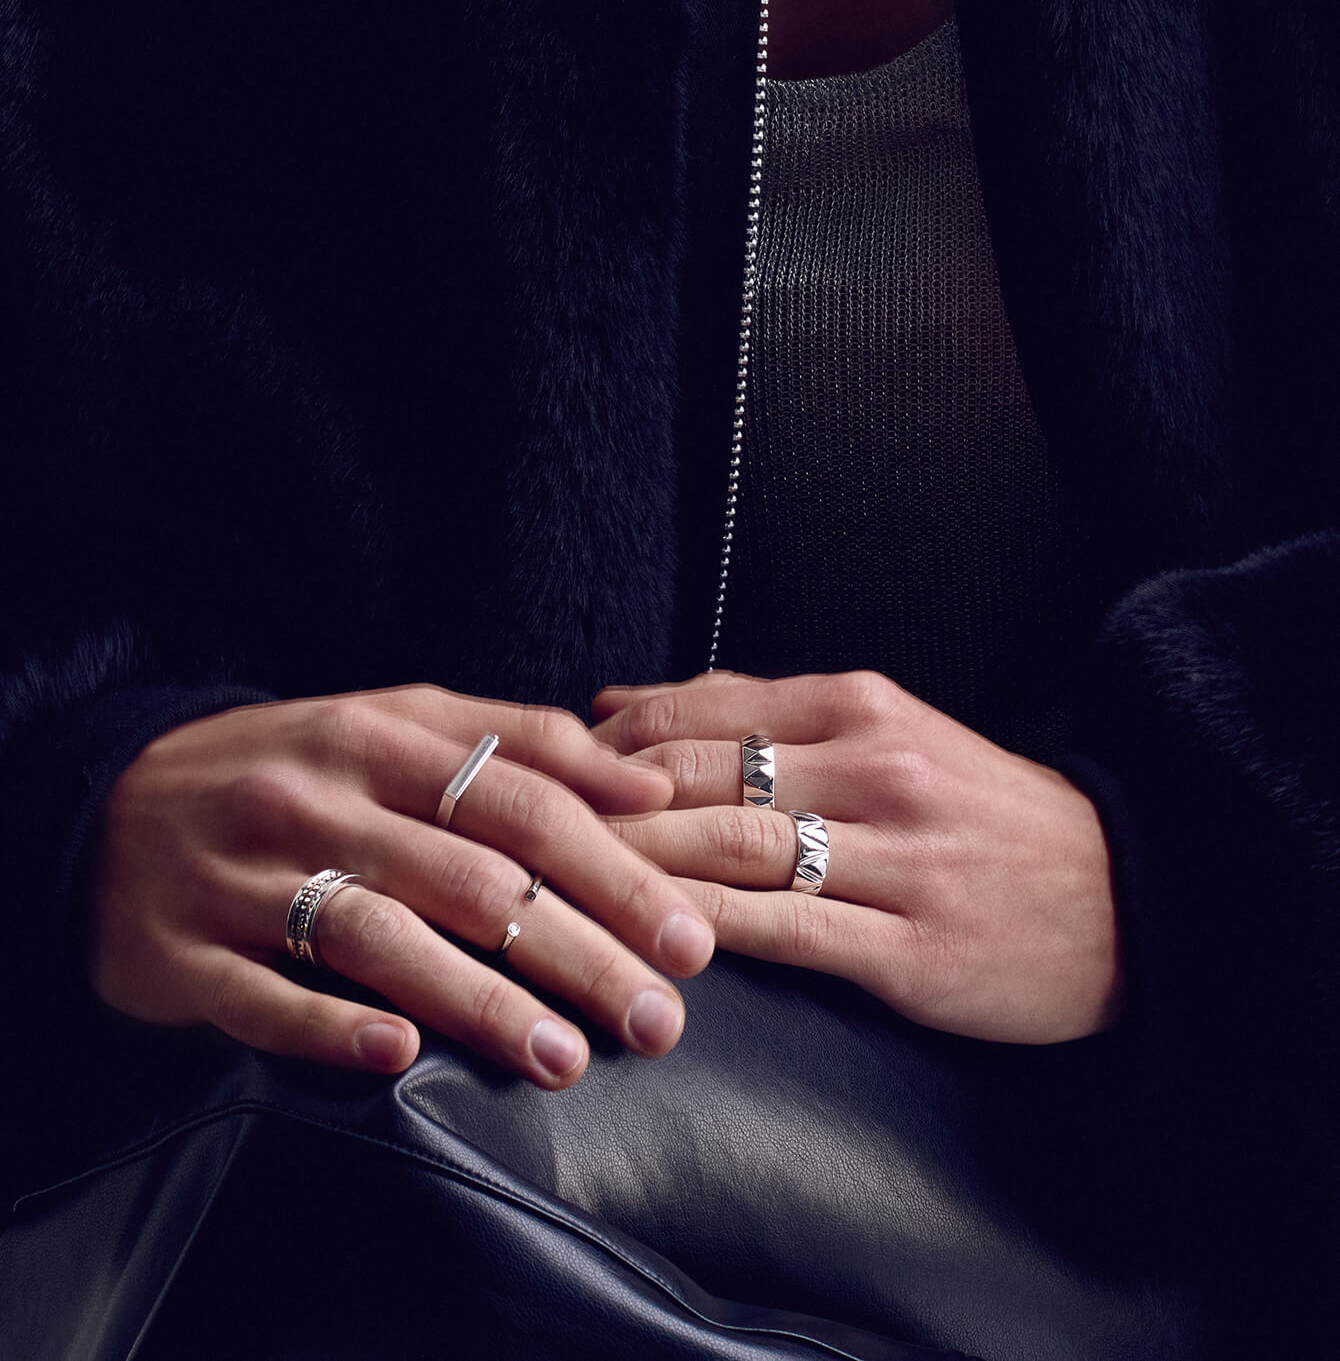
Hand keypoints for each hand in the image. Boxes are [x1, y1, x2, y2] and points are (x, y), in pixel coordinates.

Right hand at [92, 686, 712, 1089]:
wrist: (105, 797)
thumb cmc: (287, 766)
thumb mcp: (391, 720)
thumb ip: (513, 740)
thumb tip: (641, 781)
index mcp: (379, 734)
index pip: (522, 798)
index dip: (614, 868)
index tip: (687, 938)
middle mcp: (316, 798)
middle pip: (470, 875)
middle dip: (578, 950)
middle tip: (657, 1019)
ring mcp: (242, 876)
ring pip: (379, 937)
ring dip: (479, 1002)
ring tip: (564, 1060)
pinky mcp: (181, 951)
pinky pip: (262, 997)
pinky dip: (333, 1026)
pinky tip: (402, 1056)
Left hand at [593, 671, 1119, 1043]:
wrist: (1123, 895)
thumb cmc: (980, 814)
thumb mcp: (884, 733)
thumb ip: (756, 713)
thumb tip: (624, 701)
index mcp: (860, 706)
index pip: (701, 709)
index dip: (609, 739)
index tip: (549, 765)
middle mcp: (874, 768)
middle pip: (701, 775)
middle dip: (600, 802)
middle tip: (524, 827)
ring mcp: (896, 858)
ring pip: (730, 848)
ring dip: (634, 864)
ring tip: (557, 881)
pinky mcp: (911, 946)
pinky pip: (784, 930)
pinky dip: (706, 930)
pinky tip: (650, 939)